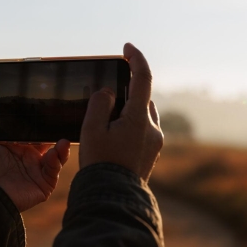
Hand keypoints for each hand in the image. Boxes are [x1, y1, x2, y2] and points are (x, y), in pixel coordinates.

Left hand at [0, 90, 70, 211]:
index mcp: (14, 146)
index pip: (33, 131)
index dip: (42, 122)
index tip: (50, 110)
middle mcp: (26, 159)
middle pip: (48, 143)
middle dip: (56, 133)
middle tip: (62, 122)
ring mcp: (36, 172)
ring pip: (57, 157)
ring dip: (62, 148)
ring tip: (62, 140)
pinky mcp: (43, 185)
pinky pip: (55, 171)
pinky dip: (58, 161)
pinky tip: (56, 151)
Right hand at [80, 43, 162, 181]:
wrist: (112, 198)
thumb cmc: (100, 164)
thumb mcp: (92, 130)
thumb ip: (99, 104)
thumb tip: (108, 92)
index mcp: (139, 119)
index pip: (143, 78)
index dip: (136, 58)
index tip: (127, 47)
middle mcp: (152, 128)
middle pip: (142, 98)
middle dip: (126, 91)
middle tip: (106, 94)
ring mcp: (154, 142)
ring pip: (143, 115)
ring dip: (128, 110)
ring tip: (106, 119)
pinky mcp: (151, 154)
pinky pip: (142, 130)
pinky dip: (130, 125)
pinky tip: (113, 136)